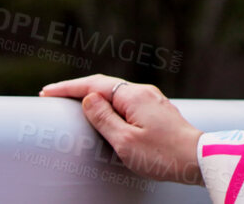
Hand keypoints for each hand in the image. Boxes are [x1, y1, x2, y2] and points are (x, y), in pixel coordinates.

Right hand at [40, 74, 205, 184]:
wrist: (197, 159)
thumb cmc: (162, 154)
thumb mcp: (125, 141)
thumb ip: (104, 118)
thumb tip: (88, 98)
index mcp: (134, 96)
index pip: (94, 85)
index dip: (68, 88)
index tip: (46, 92)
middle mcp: (144, 92)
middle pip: (104, 85)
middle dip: (78, 89)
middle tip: (52, 95)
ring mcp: (152, 100)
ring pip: (116, 93)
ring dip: (93, 95)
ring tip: (72, 101)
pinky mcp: (157, 111)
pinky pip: (126, 102)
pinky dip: (108, 104)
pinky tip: (103, 111)